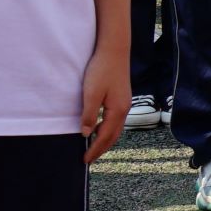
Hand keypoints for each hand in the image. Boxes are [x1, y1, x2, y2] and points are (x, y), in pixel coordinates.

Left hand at [79, 46, 129, 163]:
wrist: (115, 50)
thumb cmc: (101, 70)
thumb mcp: (91, 93)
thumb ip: (89, 114)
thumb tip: (86, 134)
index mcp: (117, 110)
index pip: (105, 137)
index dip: (95, 149)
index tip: (85, 160)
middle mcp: (124, 109)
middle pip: (114, 135)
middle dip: (102, 148)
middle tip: (90, 159)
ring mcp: (125, 103)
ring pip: (116, 128)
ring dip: (105, 139)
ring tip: (94, 147)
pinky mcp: (122, 97)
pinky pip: (116, 120)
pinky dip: (108, 129)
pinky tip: (99, 127)